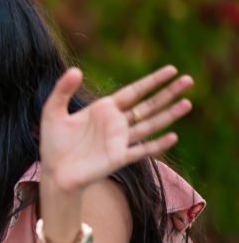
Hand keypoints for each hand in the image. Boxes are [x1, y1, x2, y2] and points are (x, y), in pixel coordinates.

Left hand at [41, 65, 192, 192]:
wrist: (54, 172)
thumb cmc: (53, 144)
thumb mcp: (52, 112)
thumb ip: (62, 90)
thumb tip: (76, 69)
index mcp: (103, 110)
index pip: (133, 92)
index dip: (152, 81)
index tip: (171, 70)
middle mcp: (116, 123)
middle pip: (148, 105)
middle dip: (168, 93)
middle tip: (189, 80)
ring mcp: (120, 141)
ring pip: (151, 125)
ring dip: (169, 115)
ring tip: (188, 103)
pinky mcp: (119, 158)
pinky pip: (143, 150)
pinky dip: (158, 144)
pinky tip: (173, 136)